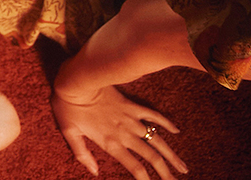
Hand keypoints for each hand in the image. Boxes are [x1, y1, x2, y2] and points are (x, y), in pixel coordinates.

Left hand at [52, 85, 185, 178]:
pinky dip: (166, 123)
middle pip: (151, 157)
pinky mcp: (132, 105)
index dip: (145, 179)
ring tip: (183, 167)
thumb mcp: (68, 132)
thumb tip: (94, 171)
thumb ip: (82, 153)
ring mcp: (131, 119)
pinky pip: (153, 115)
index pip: (134, 167)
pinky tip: (176, 131)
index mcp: (110, 143)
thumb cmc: (68, 106)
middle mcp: (125, 134)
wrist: (75, 81)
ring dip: (172, 155)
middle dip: (165, 172)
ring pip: (158, 140)